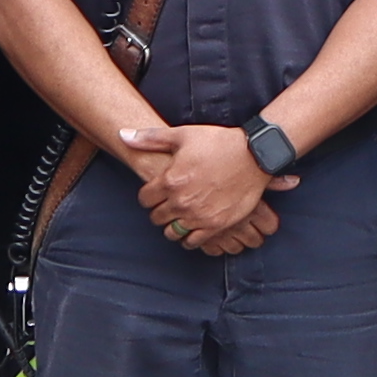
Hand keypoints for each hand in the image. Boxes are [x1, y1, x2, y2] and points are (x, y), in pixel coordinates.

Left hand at [129, 118, 282, 254]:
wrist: (254, 155)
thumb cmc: (218, 142)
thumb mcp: (182, 135)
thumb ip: (149, 138)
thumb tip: (122, 135)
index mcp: (170, 180)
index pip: (144, 199)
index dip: (148, 195)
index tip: (156, 192)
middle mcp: (181, 201)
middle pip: (156, 217)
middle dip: (159, 210)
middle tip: (168, 203)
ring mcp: (198, 216)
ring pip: (172, 232)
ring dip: (172, 225)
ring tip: (180, 216)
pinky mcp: (216, 225)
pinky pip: (193, 242)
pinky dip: (189, 237)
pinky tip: (192, 227)